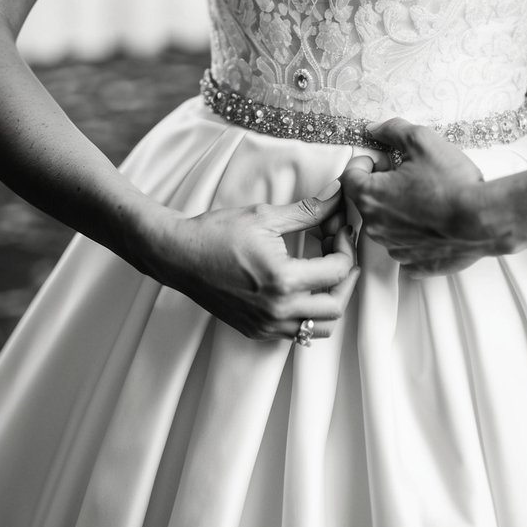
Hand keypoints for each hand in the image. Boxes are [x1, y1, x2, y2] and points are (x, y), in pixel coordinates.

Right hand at [153, 183, 358, 340]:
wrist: (179, 256)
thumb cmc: (217, 233)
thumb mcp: (266, 216)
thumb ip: (309, 210)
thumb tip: (338, 194)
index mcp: (283, 281)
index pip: (337, 272)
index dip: (346, 248)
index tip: (341, 230)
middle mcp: (277, 310)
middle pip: (336, 307)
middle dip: (346, 279)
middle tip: (342, 253)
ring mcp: (266, 325)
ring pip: (319, 328)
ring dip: (331, 301)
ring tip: (327, 273)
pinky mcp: (257, 330)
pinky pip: (297, 331)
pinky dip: (309, 313)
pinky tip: (304, 286)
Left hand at [340, 120, 490, 276]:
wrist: (483, 219)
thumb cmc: (452, 183)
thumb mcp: (421, 140)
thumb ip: (392, 130)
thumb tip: (375, 129)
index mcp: (371, 197)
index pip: (349, 176)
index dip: (365, 163)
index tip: (384, 160)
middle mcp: (377, 227)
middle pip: (368, 200)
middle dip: (384, 185)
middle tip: (411, 175)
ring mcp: (397, 249)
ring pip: (388, 224)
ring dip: (400, 210)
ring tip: (428, 197)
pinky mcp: (417, 263)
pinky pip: (408, 246)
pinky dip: (416, 234)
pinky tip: (434, 221)